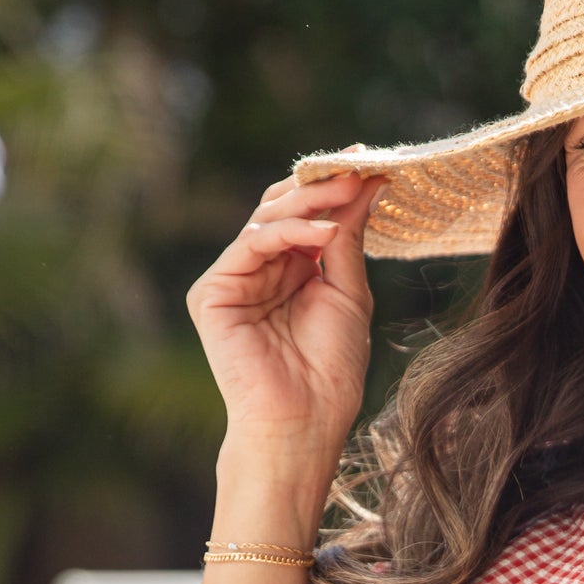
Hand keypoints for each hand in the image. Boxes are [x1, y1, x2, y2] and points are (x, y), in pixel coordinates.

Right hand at [187, 169, 385, 483]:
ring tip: (349, 188)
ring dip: (310, 201)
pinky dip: (288, 232)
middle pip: (283, 211)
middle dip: (323, 187)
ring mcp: (232, 280)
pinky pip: (251, 245)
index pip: (307, 218)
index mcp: (290, 274)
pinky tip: (323, 231)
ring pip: (266, 220)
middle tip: (359, 165)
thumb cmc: (329, 370)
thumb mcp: (348, 293)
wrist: (303, 420)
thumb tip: (367, 185)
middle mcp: (258, 272)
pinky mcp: (212, 293)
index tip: (370, 163)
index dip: (335, 191)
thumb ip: (348, 239)